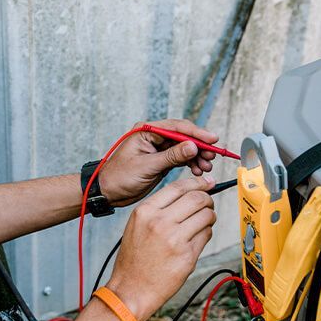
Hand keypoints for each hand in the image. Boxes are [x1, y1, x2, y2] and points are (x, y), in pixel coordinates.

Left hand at [99, 119, 218, 205]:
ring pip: (184, 148)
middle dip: (199, 146)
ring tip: (206, 168)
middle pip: (183, 136)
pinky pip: (180, 158)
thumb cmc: (119, 177)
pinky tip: (198, 171)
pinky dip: (190, 164)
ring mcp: (158, 148)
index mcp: (146, 131)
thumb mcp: (147, 166)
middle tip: (212, 156)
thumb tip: (192, 146)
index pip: (176, 127)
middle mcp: (153, 137)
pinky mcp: (161, 160)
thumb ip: (171, 156)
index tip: (212, 139)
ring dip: (197, 157)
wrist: (108, 192)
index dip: (196, 133)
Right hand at [104, 176, 216, 320]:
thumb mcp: (137, 225)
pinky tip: (197, 239)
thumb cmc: (134, 259)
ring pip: (206, 215)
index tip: (207, 183)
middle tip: (208, 204)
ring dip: (210, 217)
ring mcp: (174, 239)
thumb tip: (187, 194)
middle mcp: (160, 222)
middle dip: (208, 199)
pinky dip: (206, 234)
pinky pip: (206, 235)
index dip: (197, 183)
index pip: (178, 187)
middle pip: (197, 198)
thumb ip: (159, 209)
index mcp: (145, 211)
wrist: (131, 289)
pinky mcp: (187, 256)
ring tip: (204, 222)